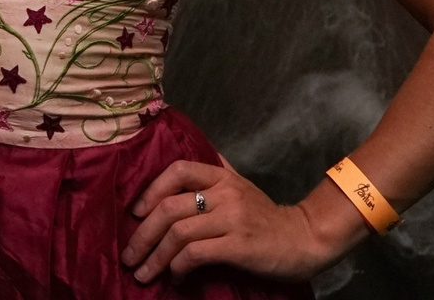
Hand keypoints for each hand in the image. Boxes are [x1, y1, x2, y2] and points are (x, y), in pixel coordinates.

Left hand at [123, 156, 334, 283]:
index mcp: (222, 176)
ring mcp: (232, 218)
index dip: (150, 190)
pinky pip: (195, 253)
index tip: (136, 214)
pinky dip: (178, 266)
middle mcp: (225, 192)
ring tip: (143, 273)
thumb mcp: (242, 186)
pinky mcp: (239, 245)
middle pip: (169, 207)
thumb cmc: (268, 217)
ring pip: (178, 232)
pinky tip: (176, 276)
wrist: (305, 239)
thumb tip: (192, 157)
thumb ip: (218, 172)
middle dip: (142, 234)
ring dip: (154, 257)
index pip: (177, 170)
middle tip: (129, 257)